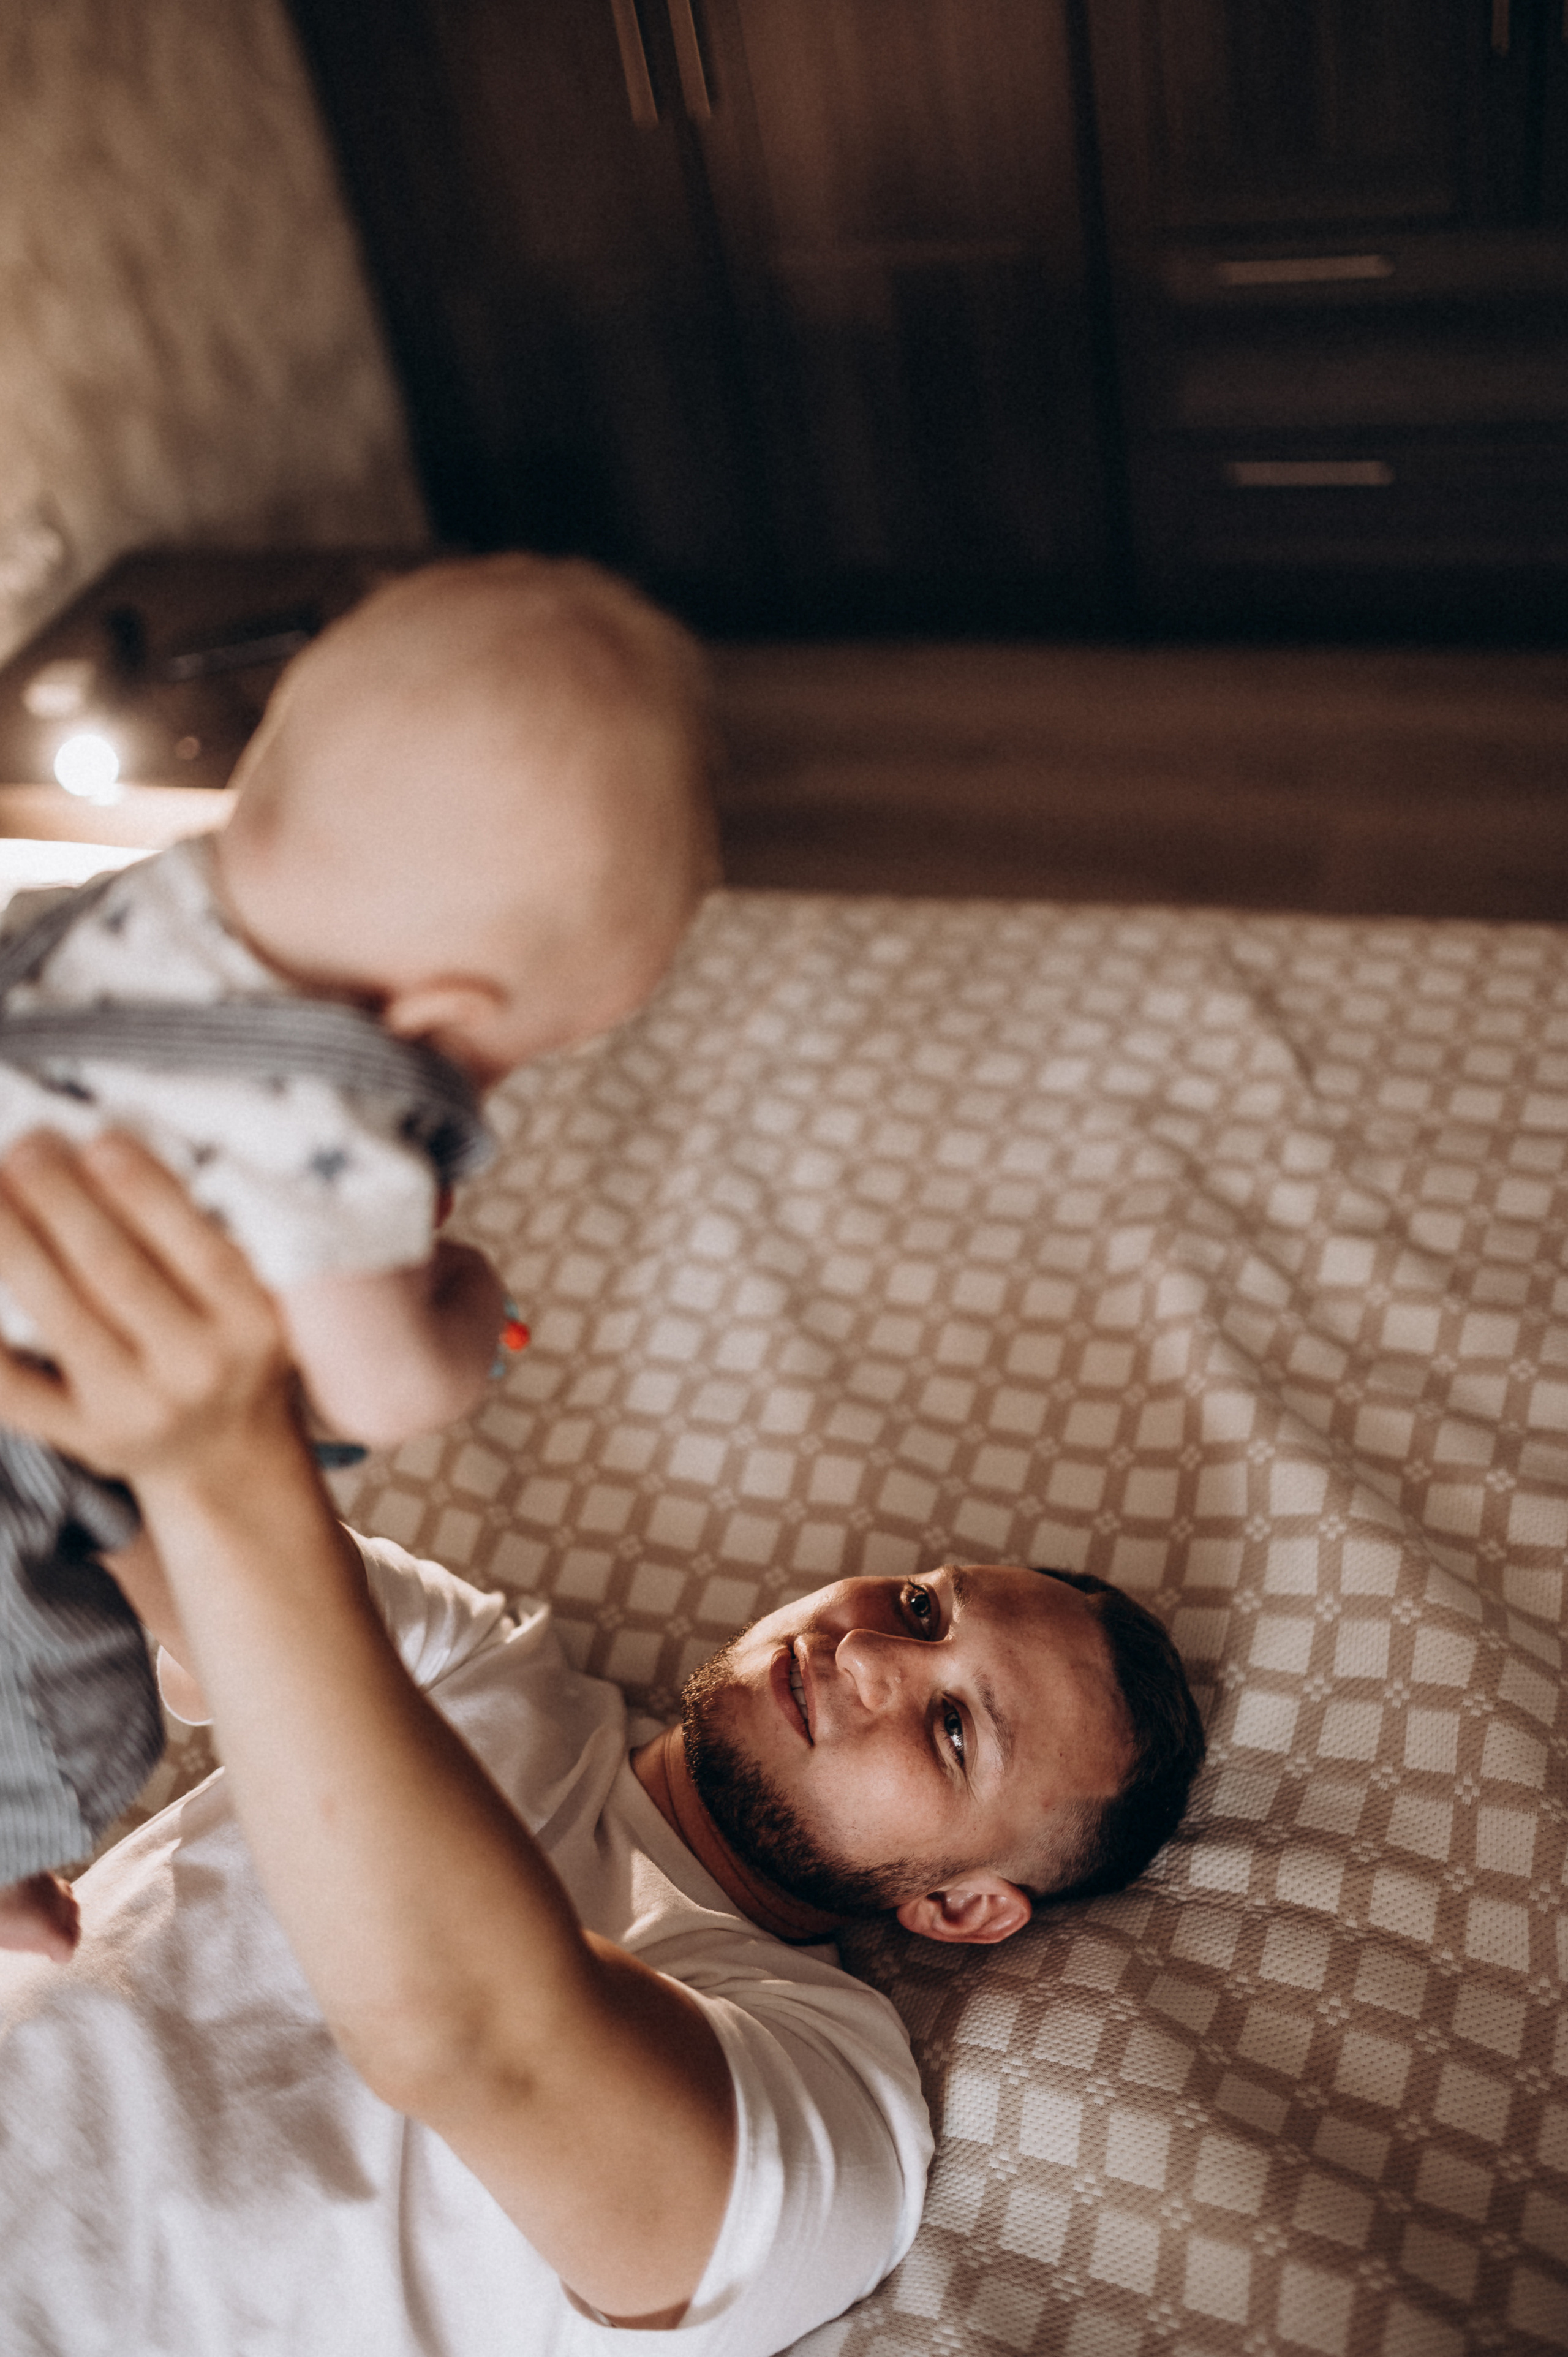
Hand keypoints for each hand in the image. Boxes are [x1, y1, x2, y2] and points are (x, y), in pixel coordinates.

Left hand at [0, 1130, 293, 1482]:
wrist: (223, 1455)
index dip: (142, 1191)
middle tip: (28, 1148)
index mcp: (250, 1323)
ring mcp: (136, 1409)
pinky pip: (14, 1387)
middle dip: (62, 1200)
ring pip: (60, 1313)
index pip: (195, 1247)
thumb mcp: (245, 1295)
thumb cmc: (227, 1348)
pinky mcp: (83, 1437)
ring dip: (14, 1242)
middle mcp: (198, 1369)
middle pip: (115, 1271)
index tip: (99, 1141)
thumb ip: (197, 1234)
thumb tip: (105, 1157)